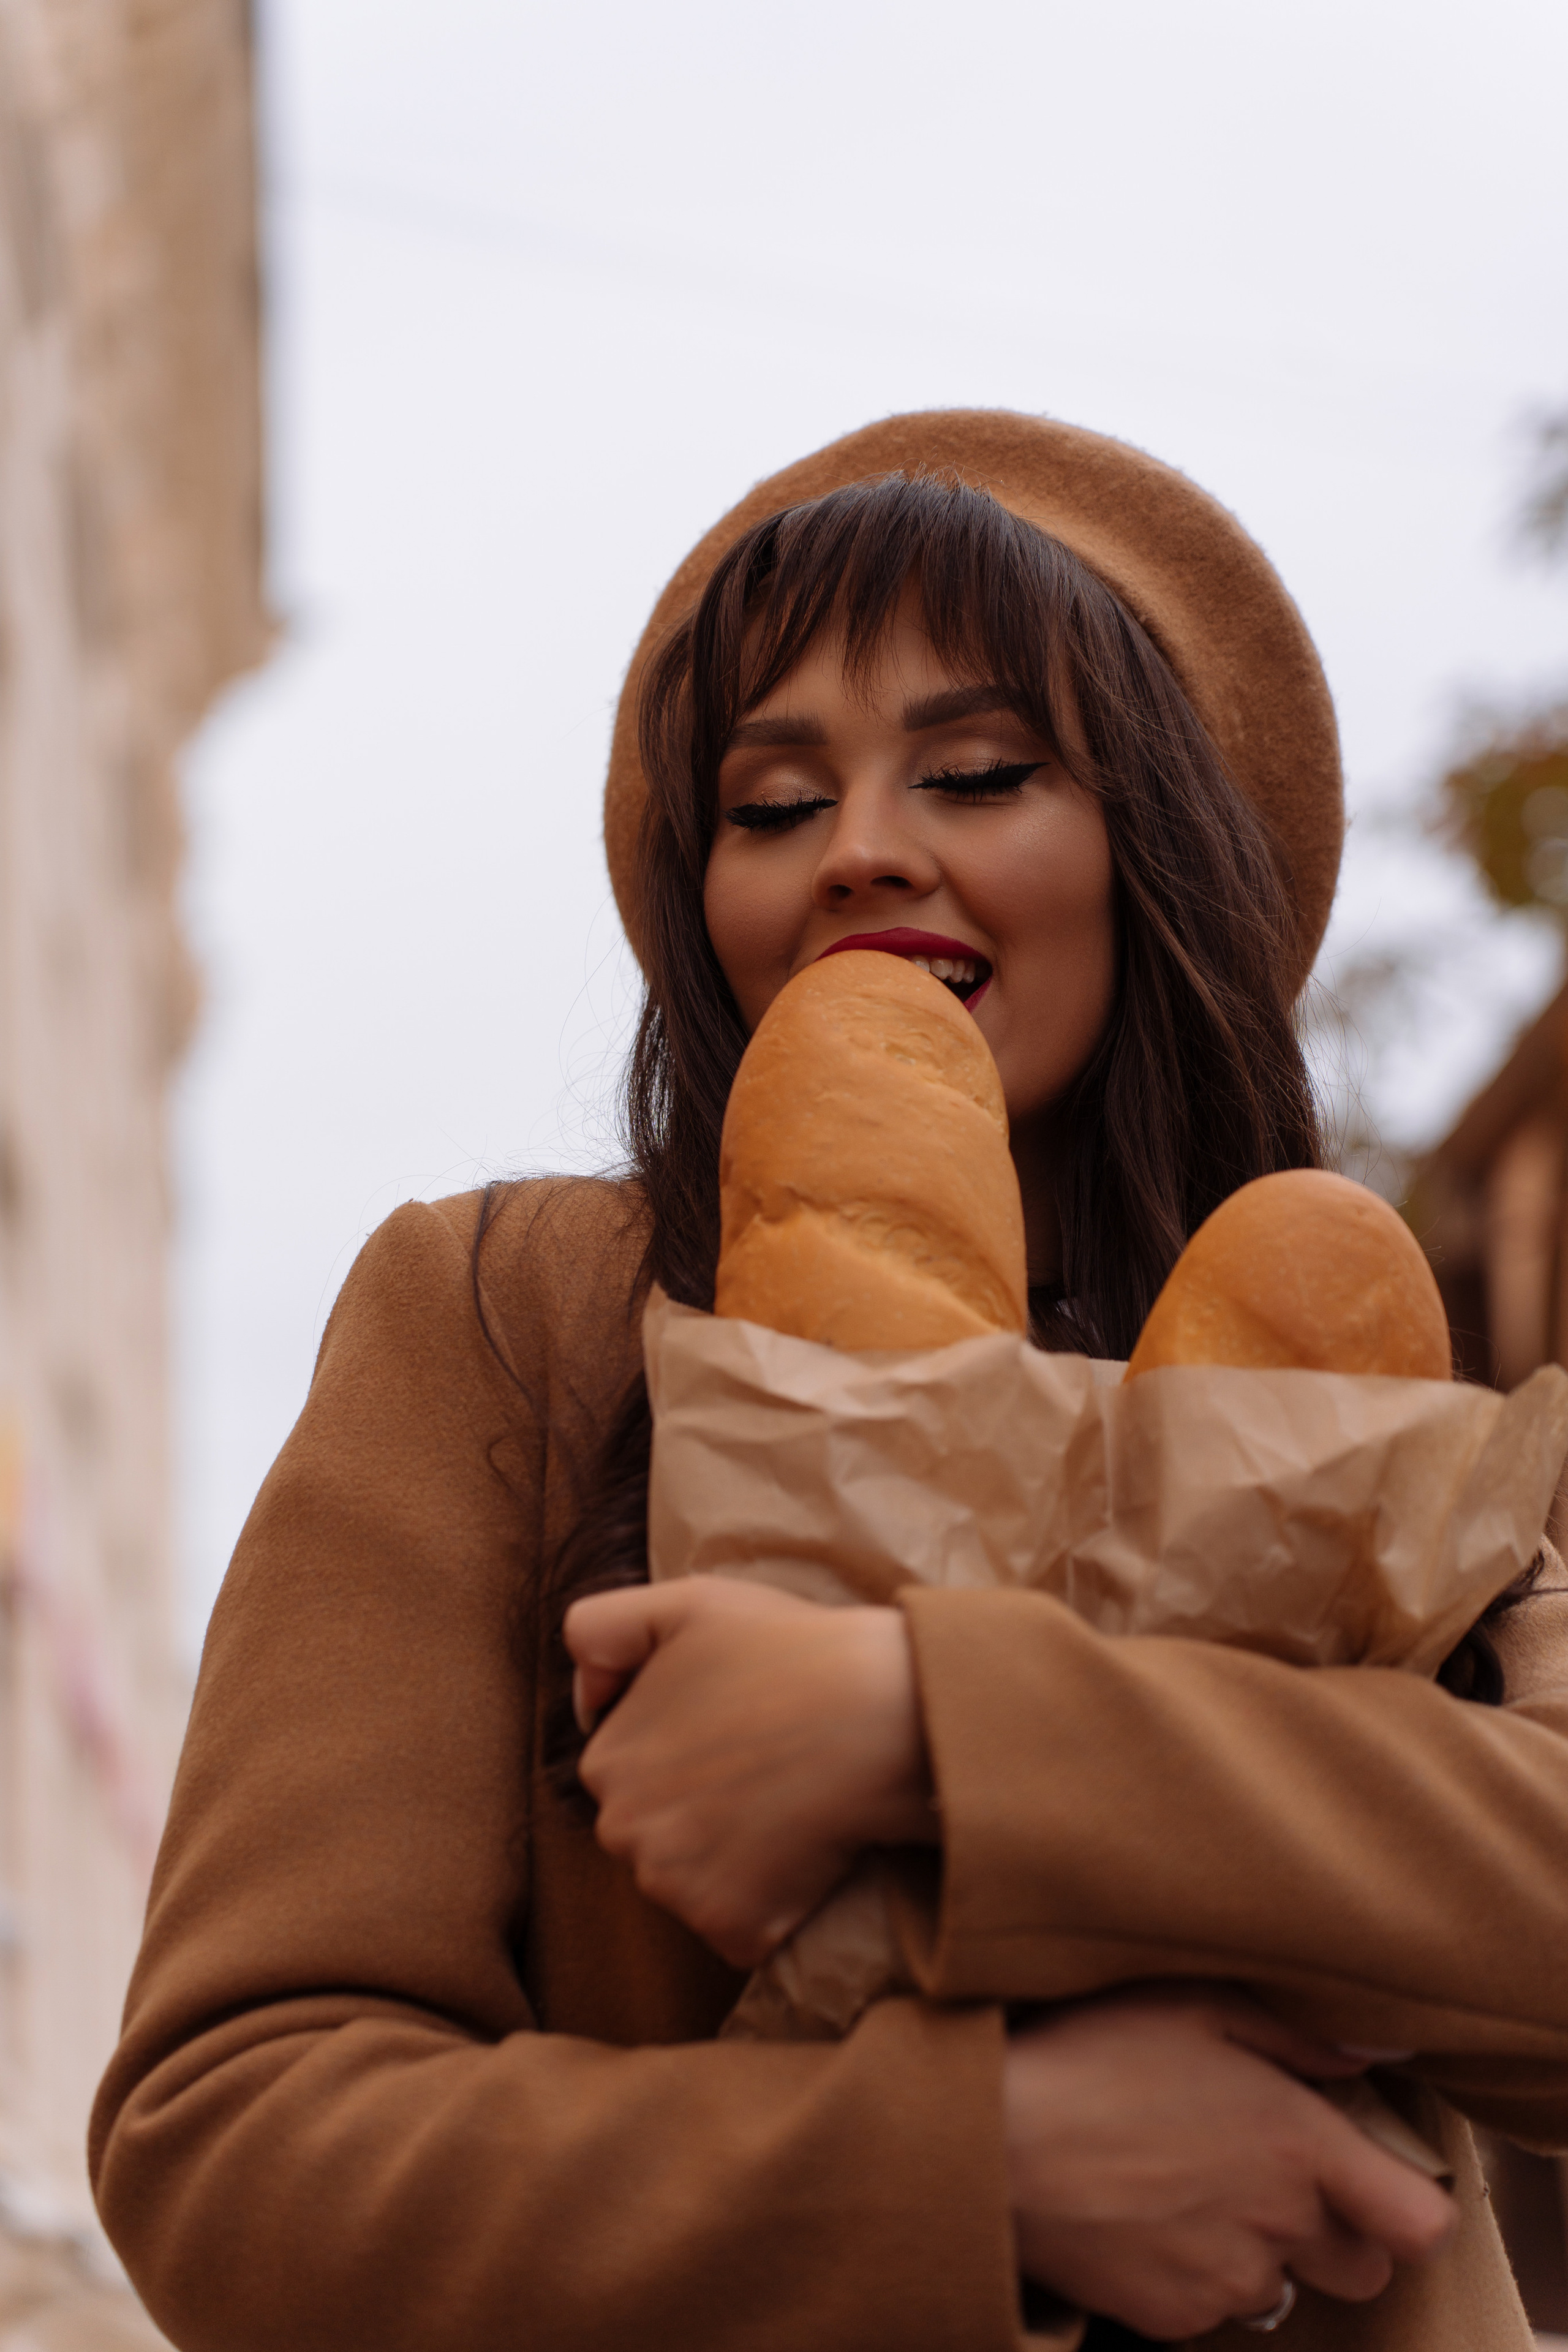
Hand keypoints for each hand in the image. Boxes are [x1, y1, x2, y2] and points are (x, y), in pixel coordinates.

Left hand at [564, 1579, 932, 1965]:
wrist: (880, 1714)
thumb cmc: (787, 1650)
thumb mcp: (682, 1604)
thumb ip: (600, 1631)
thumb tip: (583, 1702)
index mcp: (606, 1762)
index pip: (629, 1773)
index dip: (684, 1749)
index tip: (734, 1728)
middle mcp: (623, 1833)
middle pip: (655, 1834)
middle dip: (698, 1810)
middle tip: (765, 1767)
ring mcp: (674, 1888)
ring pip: (693, 1883)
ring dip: (735, 1859)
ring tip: (788, 1804)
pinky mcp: (730, 1930)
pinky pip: (740, 1929)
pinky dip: (770, 1905)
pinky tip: (804, 1851)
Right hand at [1003, 1985, 1455, 2340]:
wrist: (994, 2141)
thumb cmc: (1091, 2052)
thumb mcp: (1193, 2003)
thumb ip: (1297, 2034)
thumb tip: (1373, 2055)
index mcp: (1299, 2145)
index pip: (1419, 2224)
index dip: (1407, 2207)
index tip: (1372, 2178)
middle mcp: (1278, 2226)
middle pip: (1362, 2269)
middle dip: (1331, 2231)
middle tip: (1268, 2177)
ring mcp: (1225, 2283)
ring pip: (1280, 2287)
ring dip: (1254, 2250)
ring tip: (1184, 2185)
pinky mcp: (1173, 2319)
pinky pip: (1211, 2310)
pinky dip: (1191, 2273)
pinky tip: (1143, 2216)